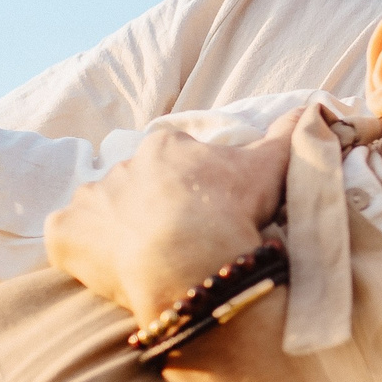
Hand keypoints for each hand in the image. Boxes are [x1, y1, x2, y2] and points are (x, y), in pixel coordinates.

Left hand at [43, 117, 296, 321]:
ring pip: (101, 216)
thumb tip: (316, 109)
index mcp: (164, 148)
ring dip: (117, 234)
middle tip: (180, 247)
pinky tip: (109, 271)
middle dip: (153, 214)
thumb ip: (289, 137)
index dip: (191, 193)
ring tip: (148, 265)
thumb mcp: (270, 169)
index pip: (173, 165)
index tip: (206, 218)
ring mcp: (88, 200)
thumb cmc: (230, 210)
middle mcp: (119, 166)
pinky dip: (83, 254)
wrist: (188, 260)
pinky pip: (68, 242)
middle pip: (136, 191)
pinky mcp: (64, 236)